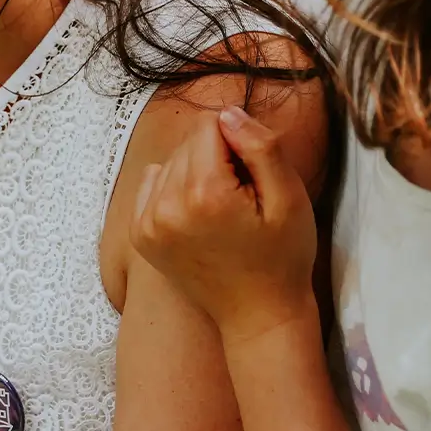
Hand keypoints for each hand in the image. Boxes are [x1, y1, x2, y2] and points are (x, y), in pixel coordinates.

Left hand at [130, 106, 318, 348]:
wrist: (259, 316)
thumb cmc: (282, 258)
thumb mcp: (290, 198)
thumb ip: (261, 147)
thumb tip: (228, 114)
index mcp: (204, 194)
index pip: (210, 124)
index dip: (239, 141)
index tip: (254, 175)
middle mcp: (166, 206)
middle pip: (189, 141)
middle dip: (218, 156)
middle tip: (242, 196)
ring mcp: (148, 223)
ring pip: (171, 160)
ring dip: (197, 172)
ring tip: (223, 208)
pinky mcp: (141, 235)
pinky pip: (153, 183)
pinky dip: (175, 189)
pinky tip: (199, 214)